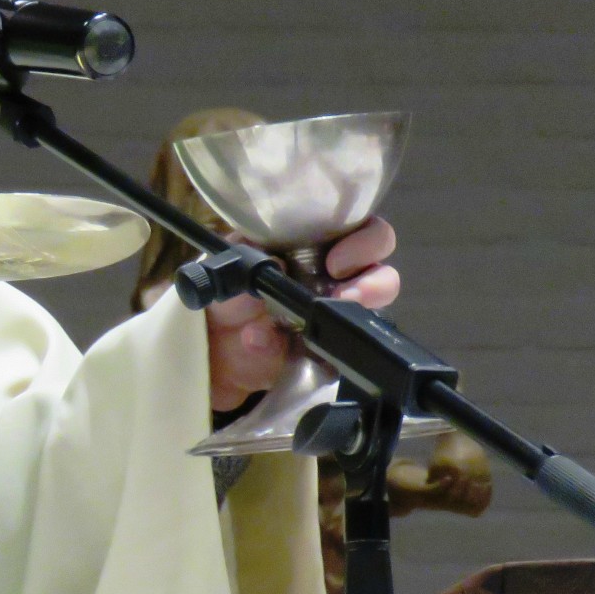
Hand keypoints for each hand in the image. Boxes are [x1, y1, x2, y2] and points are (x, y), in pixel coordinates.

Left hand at [205, 217, 400, 411]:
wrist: (211, 337)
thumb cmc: (232, 286)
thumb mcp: (235, 259)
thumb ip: (256, 255)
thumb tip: (277, 263)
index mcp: (325, 247)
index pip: (368, 234)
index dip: (366, 243)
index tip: (337, 261)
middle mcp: (341, 282)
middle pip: (383, 277)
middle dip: (375, 285)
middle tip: (347, 295)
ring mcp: (336, 320)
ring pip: (373, 317)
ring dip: (355, 318)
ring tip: (323, 322)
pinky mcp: (325, 355)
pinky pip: (333, 359)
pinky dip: (305, 355)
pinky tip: (273, 346)